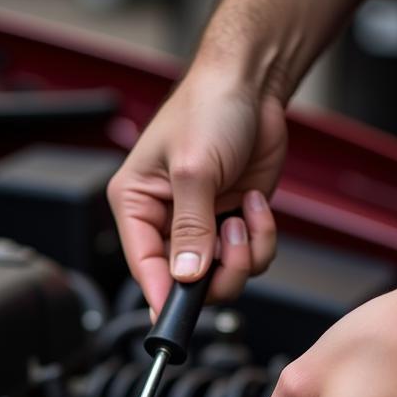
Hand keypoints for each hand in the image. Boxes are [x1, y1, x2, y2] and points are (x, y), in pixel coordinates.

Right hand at [107, 66, 285, 315]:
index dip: (162, 294)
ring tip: (243, 215)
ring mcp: (202, 226)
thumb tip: (186, 275)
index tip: (179, 314)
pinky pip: (248, 259)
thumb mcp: (193, 169)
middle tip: (230, 243)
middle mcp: (165, 221)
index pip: (143, 266)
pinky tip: (254, 204)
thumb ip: (190, 227)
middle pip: (185, 283)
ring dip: (241, 255)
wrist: (253, 82)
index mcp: (136, 205)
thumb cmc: (209, 106)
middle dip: (216, 271)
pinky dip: (260, 239)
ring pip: (220, 278)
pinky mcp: (232, 224)